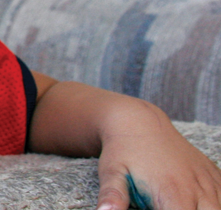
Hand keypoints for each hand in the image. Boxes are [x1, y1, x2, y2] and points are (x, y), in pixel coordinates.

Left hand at [95, 101, 220, 209]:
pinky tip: (193, 201)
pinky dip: (214, 205)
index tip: (154, 208)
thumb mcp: (111, 173)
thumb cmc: (122, 151)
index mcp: (173, 194)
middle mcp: (198, 190)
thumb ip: (113, 196)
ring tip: (174, 201)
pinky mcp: (215, 175)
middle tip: (162, 205)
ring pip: (218, 209)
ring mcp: (210, 182)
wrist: (137, 121)